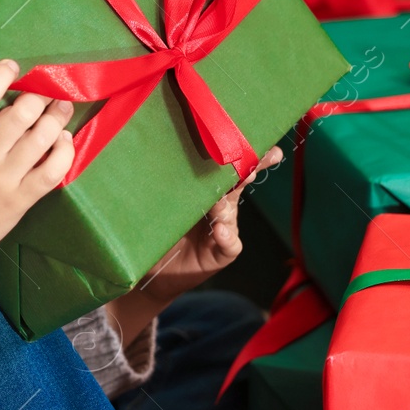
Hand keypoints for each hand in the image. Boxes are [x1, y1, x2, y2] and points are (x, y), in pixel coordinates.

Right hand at [0, 59, 74, 274]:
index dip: (1, 75)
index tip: (12, 66)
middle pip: (20, 114)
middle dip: (37, 95)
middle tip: (42, 91)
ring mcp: (5, 179)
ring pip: (41, 139)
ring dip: (56, 117)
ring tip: (60, 107)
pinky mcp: (22, 199)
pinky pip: (53, 171)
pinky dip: (65, 151)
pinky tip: (63, 139)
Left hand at [137, 145, 283, 308]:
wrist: (153, 270)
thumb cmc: (156, 226)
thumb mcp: (161, 198)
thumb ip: (167, 179)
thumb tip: (159, 145)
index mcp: (208, 187)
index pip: (227, 166)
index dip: (244, 153)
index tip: (255, 139)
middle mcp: (220, 205)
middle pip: (238, 185)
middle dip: (247, 174)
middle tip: (250, 167)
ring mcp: (223, 229)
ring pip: (230, 213)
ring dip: (226, 206)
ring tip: (219, 202)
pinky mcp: (220, 253)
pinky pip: (230, 245)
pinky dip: (227, 238)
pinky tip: (220, 232)